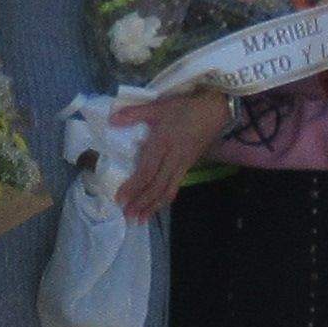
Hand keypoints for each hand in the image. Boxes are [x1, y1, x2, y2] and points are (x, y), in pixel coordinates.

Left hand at [113, 85, 231, 218]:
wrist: (215, 112)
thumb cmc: (185, 108)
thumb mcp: (158, 106)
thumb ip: (133, 113)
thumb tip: (111, 120)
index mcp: (163, 143)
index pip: (147, 170)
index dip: (134, 186)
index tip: (120, 199)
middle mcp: (173, 158)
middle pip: (157, 186)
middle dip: (142, 203)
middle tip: (127, 217)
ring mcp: (183, 165)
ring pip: (167, 190)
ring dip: (153, 206)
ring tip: (140, 219)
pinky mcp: (188, 167)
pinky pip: (175, 187)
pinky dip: (164, 199)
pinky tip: (155, 207)